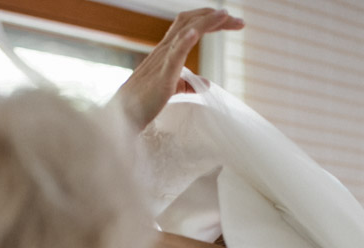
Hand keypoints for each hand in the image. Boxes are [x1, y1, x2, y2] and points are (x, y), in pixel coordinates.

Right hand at [112, 8, 243, 128]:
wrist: (124, 115)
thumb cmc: (144, 102)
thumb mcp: (171, 89)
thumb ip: (188, 84)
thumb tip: (206, 84)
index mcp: (167, 51)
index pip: (190, 26)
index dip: (211, 21)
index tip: (233, 24)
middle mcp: (164, 50)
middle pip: (191, 22)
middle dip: (216, 18)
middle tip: (239, 22)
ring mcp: (162, 61)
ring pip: (184, 32)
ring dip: (206, 22)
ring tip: (225, 16)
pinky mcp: (162, 76)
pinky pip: (173, 55)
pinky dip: (185, 41)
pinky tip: (195, 33)